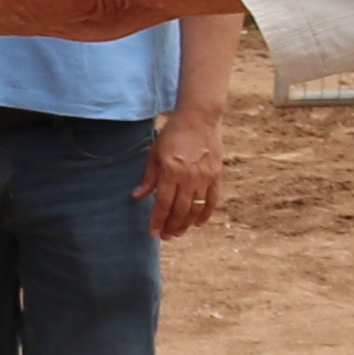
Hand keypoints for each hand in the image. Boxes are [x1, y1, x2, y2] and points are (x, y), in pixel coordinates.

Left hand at [144, 102, 226, 238]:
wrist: (199, 117)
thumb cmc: (173, 134)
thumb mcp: (155, 152)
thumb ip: (148, 177)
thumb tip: (137, 196)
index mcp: (170, 170)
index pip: (162, 203)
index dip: (157, 220)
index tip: (153, 232)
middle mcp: (189, 176)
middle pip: (180, 210)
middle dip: (171, 226)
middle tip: (165, 237)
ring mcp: (205, 176)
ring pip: (196, 208)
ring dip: (186, 224)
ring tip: (178, 233)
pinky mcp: (217, 175)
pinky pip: (212, 200)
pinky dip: (205, 214)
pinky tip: (198, 224)